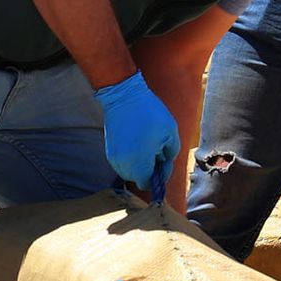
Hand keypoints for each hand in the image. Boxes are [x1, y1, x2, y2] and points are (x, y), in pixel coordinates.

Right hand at [96, 70, 180, 197]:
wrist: (124, 96)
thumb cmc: (150, 114)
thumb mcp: (170, 134)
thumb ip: (171, 154)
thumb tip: (165, 162)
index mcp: (139, 164)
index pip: (147, 184)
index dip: (158, 176)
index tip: (164, 161)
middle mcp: (123, 164)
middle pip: (138, 178)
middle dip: (149, 169)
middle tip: (158, 151)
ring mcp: (113, 157)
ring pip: (129, 170)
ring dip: (140, 163)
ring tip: (147, 143)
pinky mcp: (109, 149)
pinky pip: (123, 161)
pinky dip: (131, 156)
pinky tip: (138, 140)